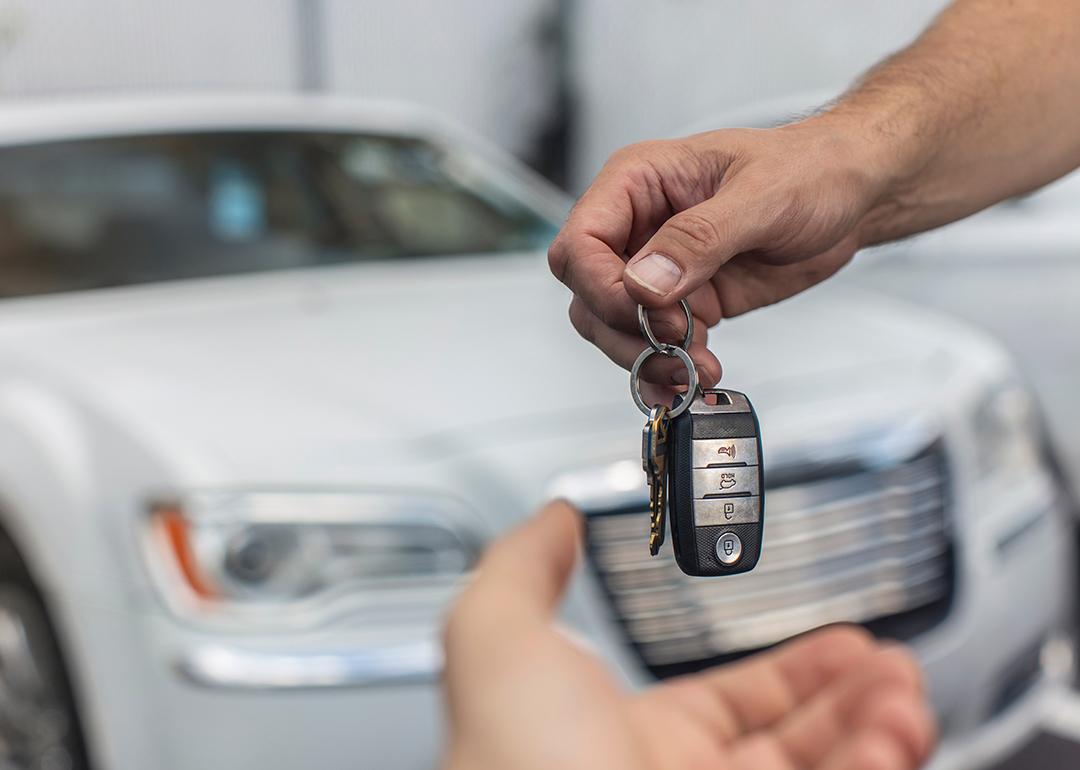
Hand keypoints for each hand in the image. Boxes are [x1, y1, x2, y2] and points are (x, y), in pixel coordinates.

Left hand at [441, 501, 935, 769]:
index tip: (841, 641)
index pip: (730, 703)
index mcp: (627, 740)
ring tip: (905, 692)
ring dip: (876, 728)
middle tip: (889, 663)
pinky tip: (896, 731)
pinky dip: (878, 760)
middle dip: (849, 696)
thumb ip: (525, 568)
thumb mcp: (499, 638)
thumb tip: (552, 518)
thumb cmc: (510, 758)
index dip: (791, 669)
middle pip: (793, 742)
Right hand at [548, 119, 888, 403]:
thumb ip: (699, 238)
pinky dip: (664, 369)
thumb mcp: (763, 196)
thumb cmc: (811, 170)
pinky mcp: (684, 302)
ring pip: (612, 327)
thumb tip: (644, 280)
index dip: (603, 286)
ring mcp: (657, 268)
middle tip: (680, 342)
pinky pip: (651, 344)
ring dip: (646, 358)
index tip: (652, 310)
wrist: (851, 196)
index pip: (581, 242)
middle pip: (587, 294)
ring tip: (696, 367)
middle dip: (626, 331)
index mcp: (638, 182)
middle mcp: (637, 226)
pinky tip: (695, 376)